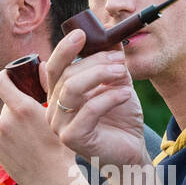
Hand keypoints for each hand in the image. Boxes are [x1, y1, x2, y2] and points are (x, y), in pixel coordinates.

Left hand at [0, 69, 79, 184]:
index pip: (0, 81)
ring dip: (15, 123)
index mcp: (22, 108)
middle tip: (34, 116)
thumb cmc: (63, 147)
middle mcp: (5, 120)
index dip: (5, 76)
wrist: (54, 180)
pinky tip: (26, 148)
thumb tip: (42, 65)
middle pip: (6, 103)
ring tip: (33, 136)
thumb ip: (47, 88)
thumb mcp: (59, 115)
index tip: (12, 77)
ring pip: (5, 121)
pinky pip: (2, 137)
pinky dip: (11, 139)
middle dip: (17, 106)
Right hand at [43, 30, 148, 168]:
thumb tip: (110, 36)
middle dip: (95, 61)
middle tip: (119, 59)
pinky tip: (125, 93)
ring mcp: (59, 125)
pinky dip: (109, 96)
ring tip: (122, 73)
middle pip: (67, 74)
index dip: (65, 48)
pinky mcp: (72, 138)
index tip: (82, 34)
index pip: (55, 66)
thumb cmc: (121, 119)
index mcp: (59, 94)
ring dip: (100, 74)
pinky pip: (89, 109)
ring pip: (73, 88)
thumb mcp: (117, 84)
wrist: (131, 151)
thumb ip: (110, 62)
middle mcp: (54, 108)